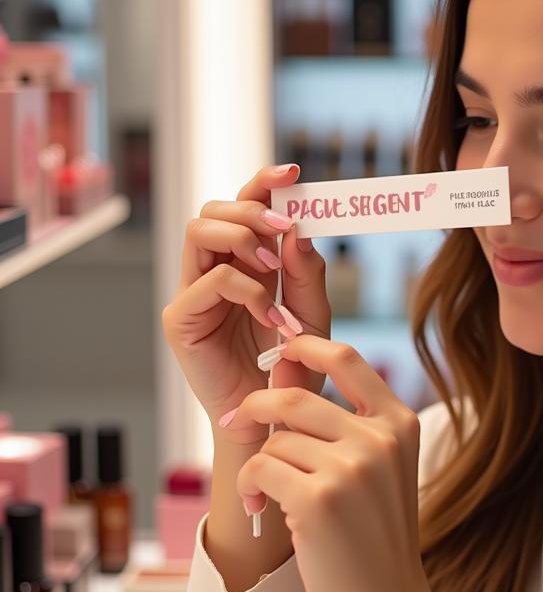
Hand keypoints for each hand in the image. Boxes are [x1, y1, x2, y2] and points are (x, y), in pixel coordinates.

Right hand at [161, 164, 331, 445]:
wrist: (276, 420)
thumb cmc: (292, 366)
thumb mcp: (311, 313)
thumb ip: (306, 272)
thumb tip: (298, 230)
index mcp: (244, 262)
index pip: (244, 207)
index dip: (262, 182)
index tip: (293, 171)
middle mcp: (213, 270)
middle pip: (213, 209)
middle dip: (250, 208)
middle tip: (285, 225)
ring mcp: (193, 293)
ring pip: (198, 231)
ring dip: (241, 237)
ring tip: (272, 264)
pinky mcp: (182, 320)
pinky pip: (208, 282)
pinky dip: (246, 290)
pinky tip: (272, 315)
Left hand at [228, 335, 440, 591]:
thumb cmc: (375, 532)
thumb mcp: (380, 466)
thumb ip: (346, 421)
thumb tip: (287, 366)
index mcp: (400, 423)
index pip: (348, 359)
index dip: (308, 344)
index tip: (282, 347)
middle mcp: (380, 438)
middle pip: (297, 397)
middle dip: (258, 408)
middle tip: (238, 421)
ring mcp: (351, 467)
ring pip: (275, 438)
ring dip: (260, 463)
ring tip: (268, 492)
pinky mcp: (318, 499)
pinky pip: (261, 467)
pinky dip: (251, 486)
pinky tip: (263, 506)